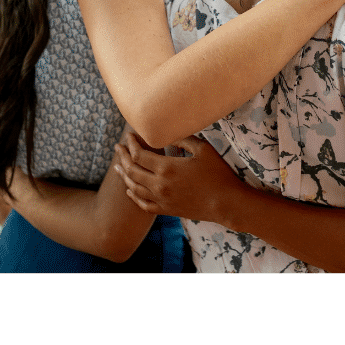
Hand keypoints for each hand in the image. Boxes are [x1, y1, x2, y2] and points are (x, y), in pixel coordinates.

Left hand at [113, 133, 249, 222]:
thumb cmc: (218, 174)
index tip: (128, 136)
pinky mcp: (167, 210)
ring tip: (118, 167)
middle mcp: (159, 185)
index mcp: (166, 168)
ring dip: (124, 176)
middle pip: (132, 171)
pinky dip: (134, 196)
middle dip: (123, 157)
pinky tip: (130, 190)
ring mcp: (162, 199)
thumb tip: (169, 134)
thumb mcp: (203, 149)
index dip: (131, 144)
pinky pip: (143, 204)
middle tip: (117, 148)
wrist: (227, 203)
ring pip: (134, 188)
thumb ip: (183, 139)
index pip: (139, 155)